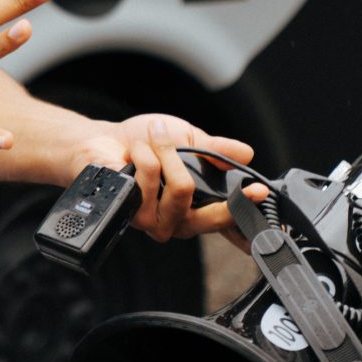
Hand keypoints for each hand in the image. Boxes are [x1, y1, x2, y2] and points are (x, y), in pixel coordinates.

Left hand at [68, 113, 266, 247]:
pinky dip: (144, 156)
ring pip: (181, 189)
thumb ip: (216, 149)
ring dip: (163, 153)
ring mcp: (154, 222)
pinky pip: (150, 182)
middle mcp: (178, 222)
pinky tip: (132, 153)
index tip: (258, 194)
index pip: (229, 223)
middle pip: (208, 212)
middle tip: (175, 142)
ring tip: (146, 143)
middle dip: (195, 167)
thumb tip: (246, 153)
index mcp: (197, 208)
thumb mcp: (188, 139)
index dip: (246, 214)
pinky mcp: (132, 216)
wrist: (103, 140)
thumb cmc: (145, 142)